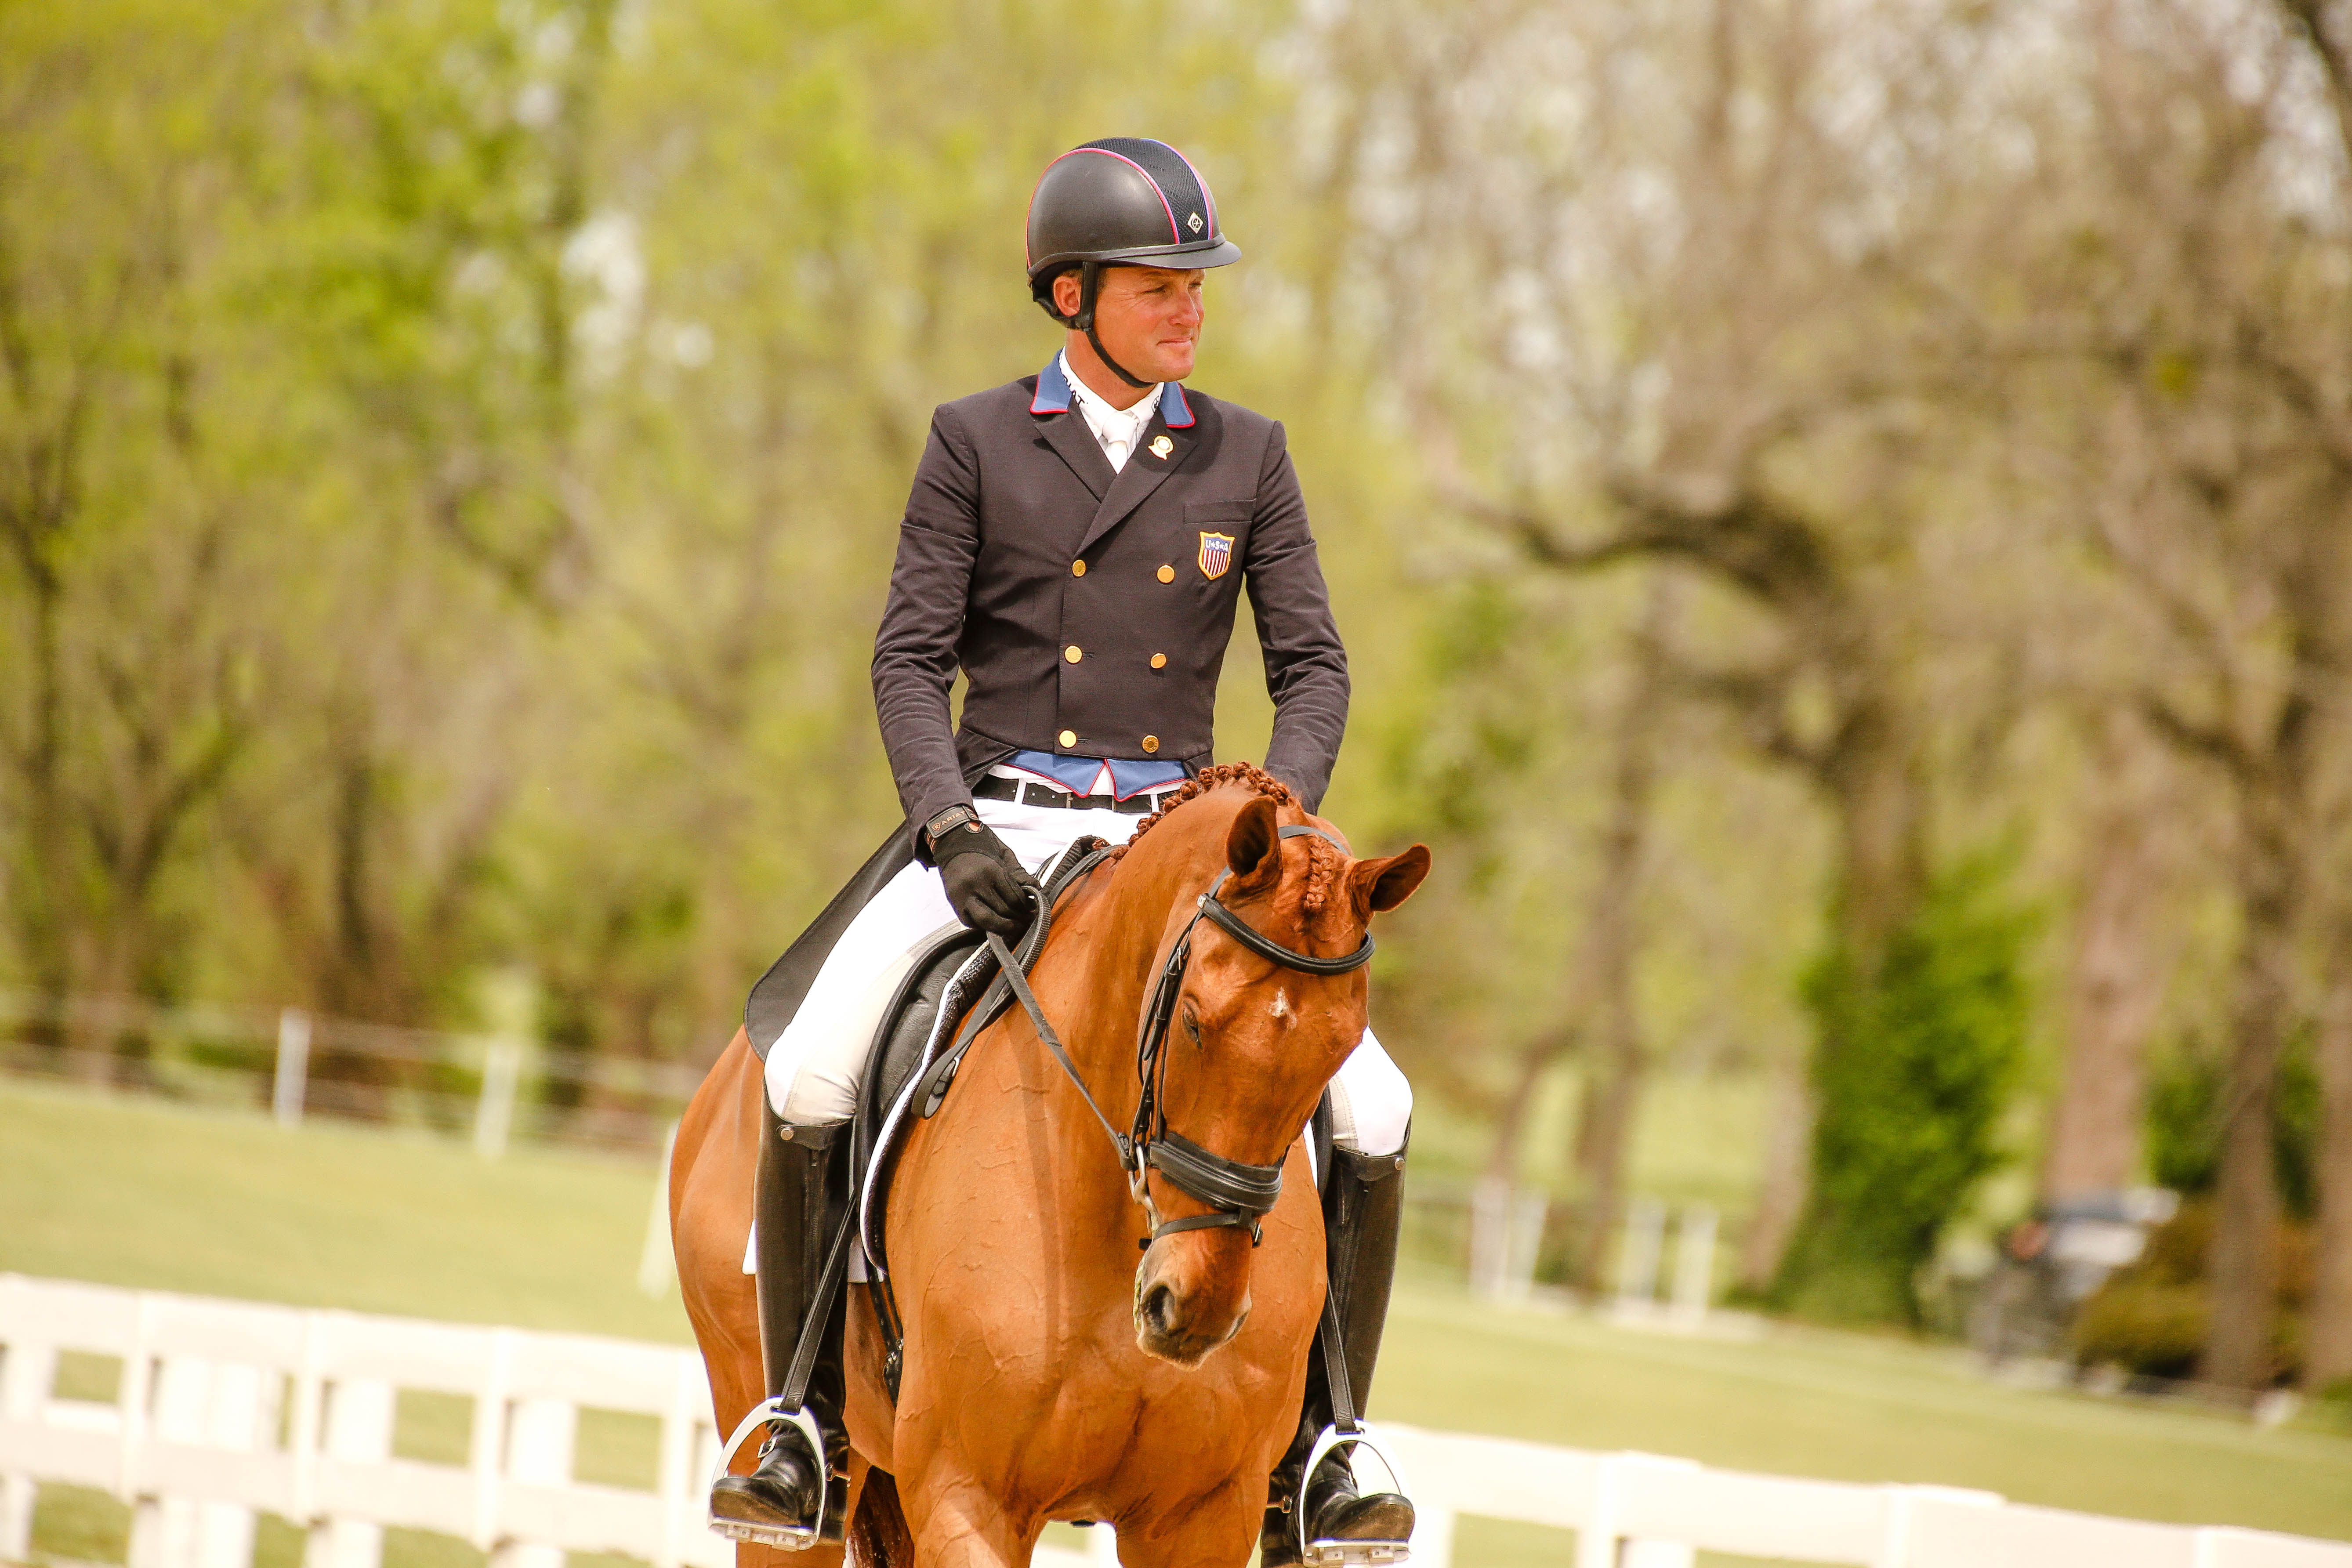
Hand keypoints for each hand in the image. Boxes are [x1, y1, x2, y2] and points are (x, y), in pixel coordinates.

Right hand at [931, 818, 1037, 936]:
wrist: (952, 843)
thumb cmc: (981, 847)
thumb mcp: (1003, 853)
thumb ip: (1018, 872)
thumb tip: (1035, 888)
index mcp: (991, 870)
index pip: (1014, 897)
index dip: (1026, 907)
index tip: (1032, 909)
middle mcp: (975, 884)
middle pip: (1003, 910)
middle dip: (1019, 919)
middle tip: (1028, 921)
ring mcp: (962, 895)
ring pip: (986, 920)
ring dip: (1003, 928)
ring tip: (1013, 928)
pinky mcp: (954, 903)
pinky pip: (971, 922)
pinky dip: (984, 926)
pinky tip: (994, 923)